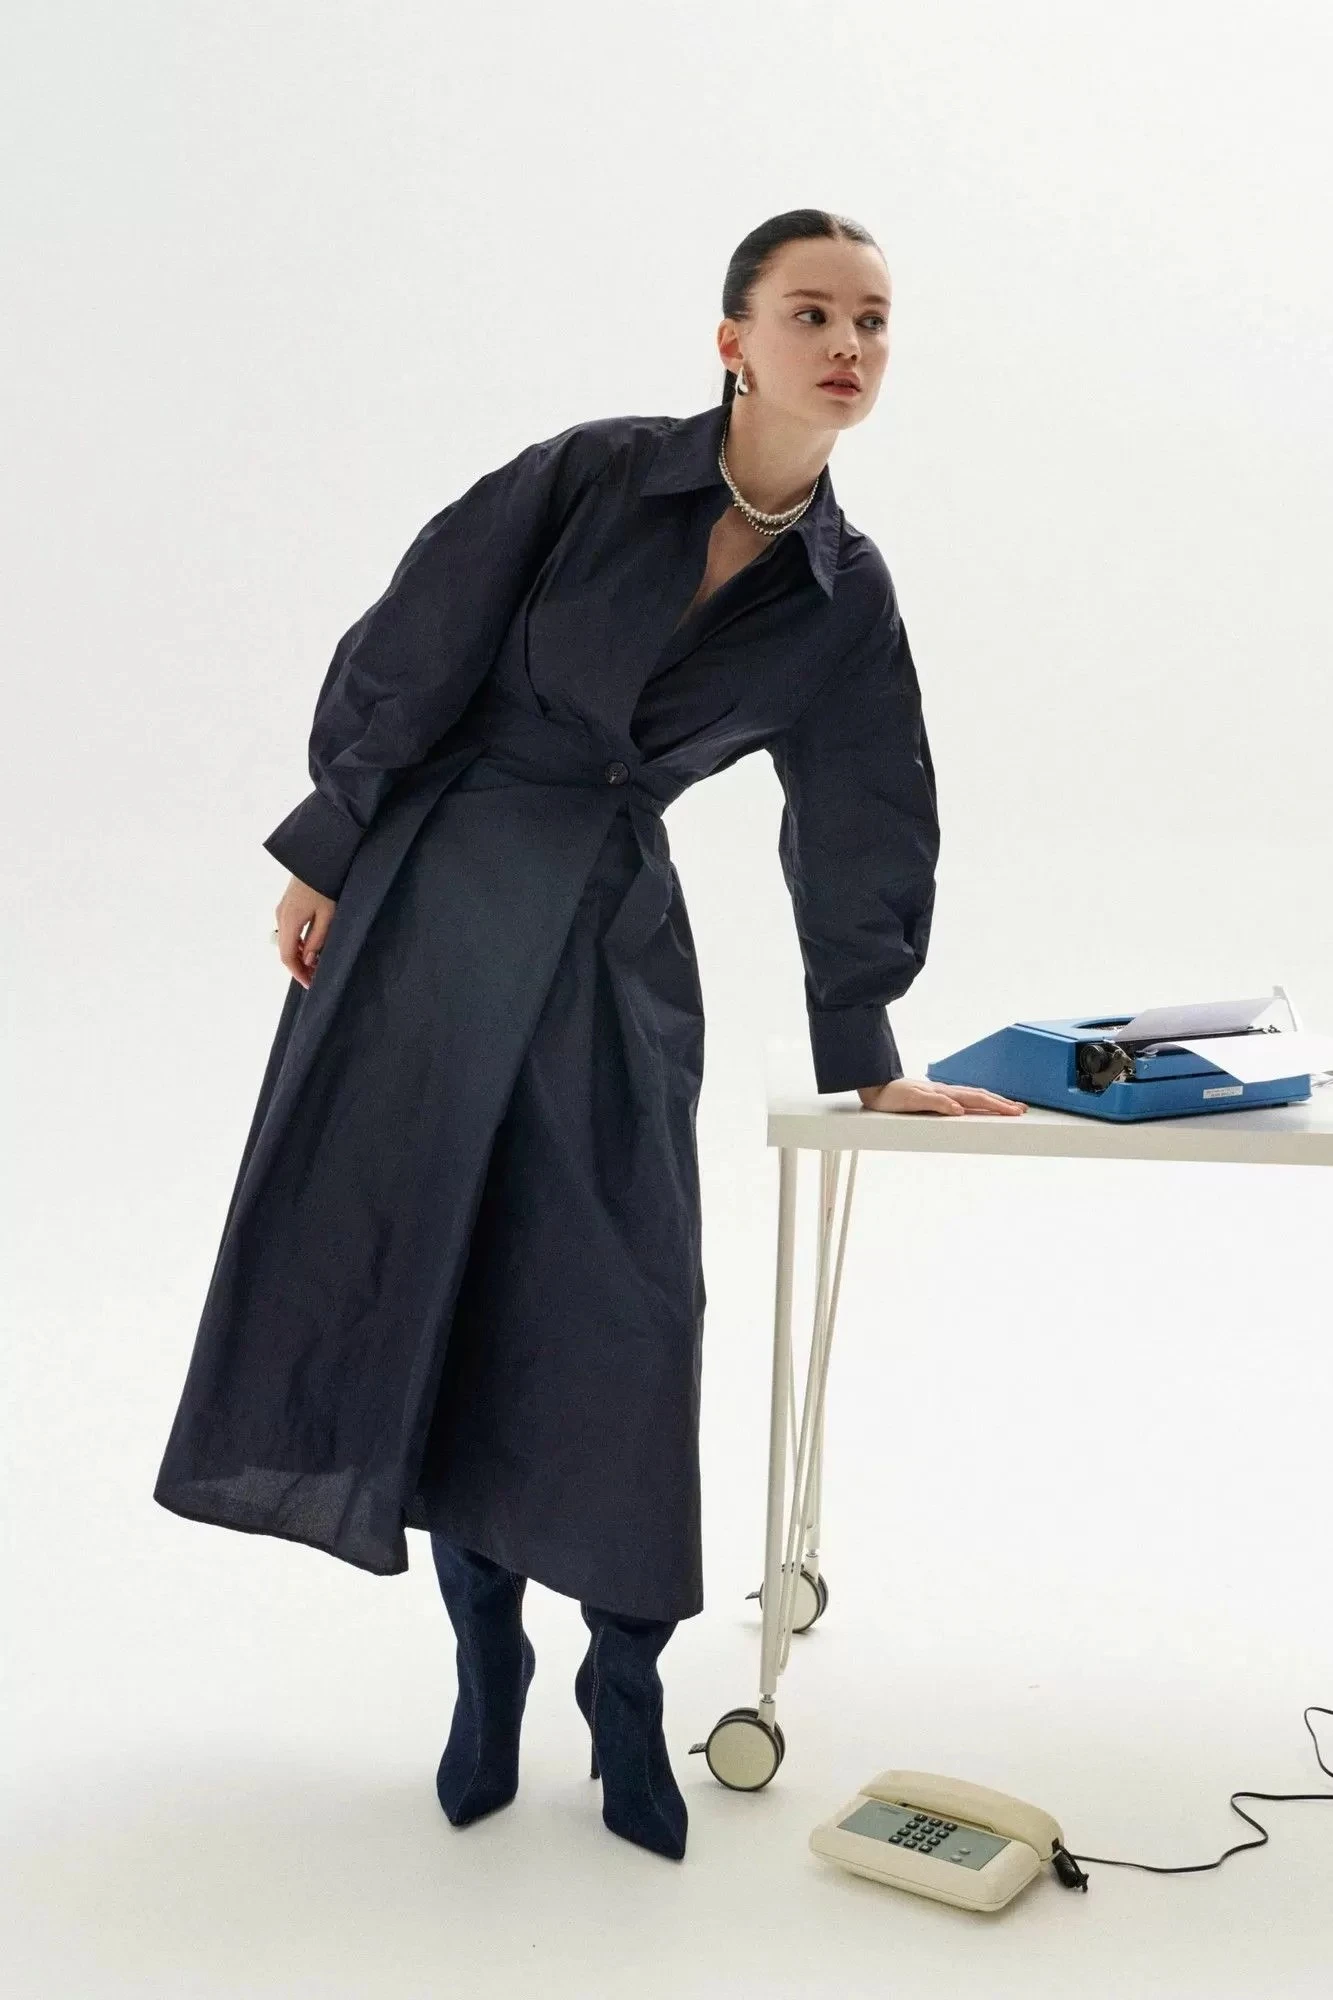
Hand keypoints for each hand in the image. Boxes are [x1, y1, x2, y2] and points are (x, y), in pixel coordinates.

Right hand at [275, 876, 336, 989]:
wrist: (317, 857)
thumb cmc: (325, 884)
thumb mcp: (328, 915)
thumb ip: (318, 939)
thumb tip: (309, 960)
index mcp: (289, 921)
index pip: (288, 956)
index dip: (298, 973)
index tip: (311, 984)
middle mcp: (281, 916)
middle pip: (285, 950)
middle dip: (299, 967)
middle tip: (315, 978)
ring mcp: (282, 909)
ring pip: (287, 941)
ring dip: (299, 956)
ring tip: (316, 966)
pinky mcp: (287, 905)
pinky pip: (289, 931)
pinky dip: (298, 943)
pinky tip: (310, 948)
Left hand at [856, 1077, 1027, 1115]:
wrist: (875, 1087)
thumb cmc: (891, 1096)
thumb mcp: (912, 1101)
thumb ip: (936, 1103)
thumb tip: (959, 1109)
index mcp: (945, 1093)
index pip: (977, 1099)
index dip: (997, 1106)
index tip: (1015, 1112)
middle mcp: (946, 1092)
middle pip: (981, 1096)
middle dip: (1002, 1103)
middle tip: (1021, 1110)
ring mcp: (942, 1093)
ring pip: (974, 1096)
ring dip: (993, 1101)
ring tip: (1007, 1106)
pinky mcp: (936, 1097)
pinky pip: (964, 1099)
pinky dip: (978, 1101)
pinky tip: (979, 1104)